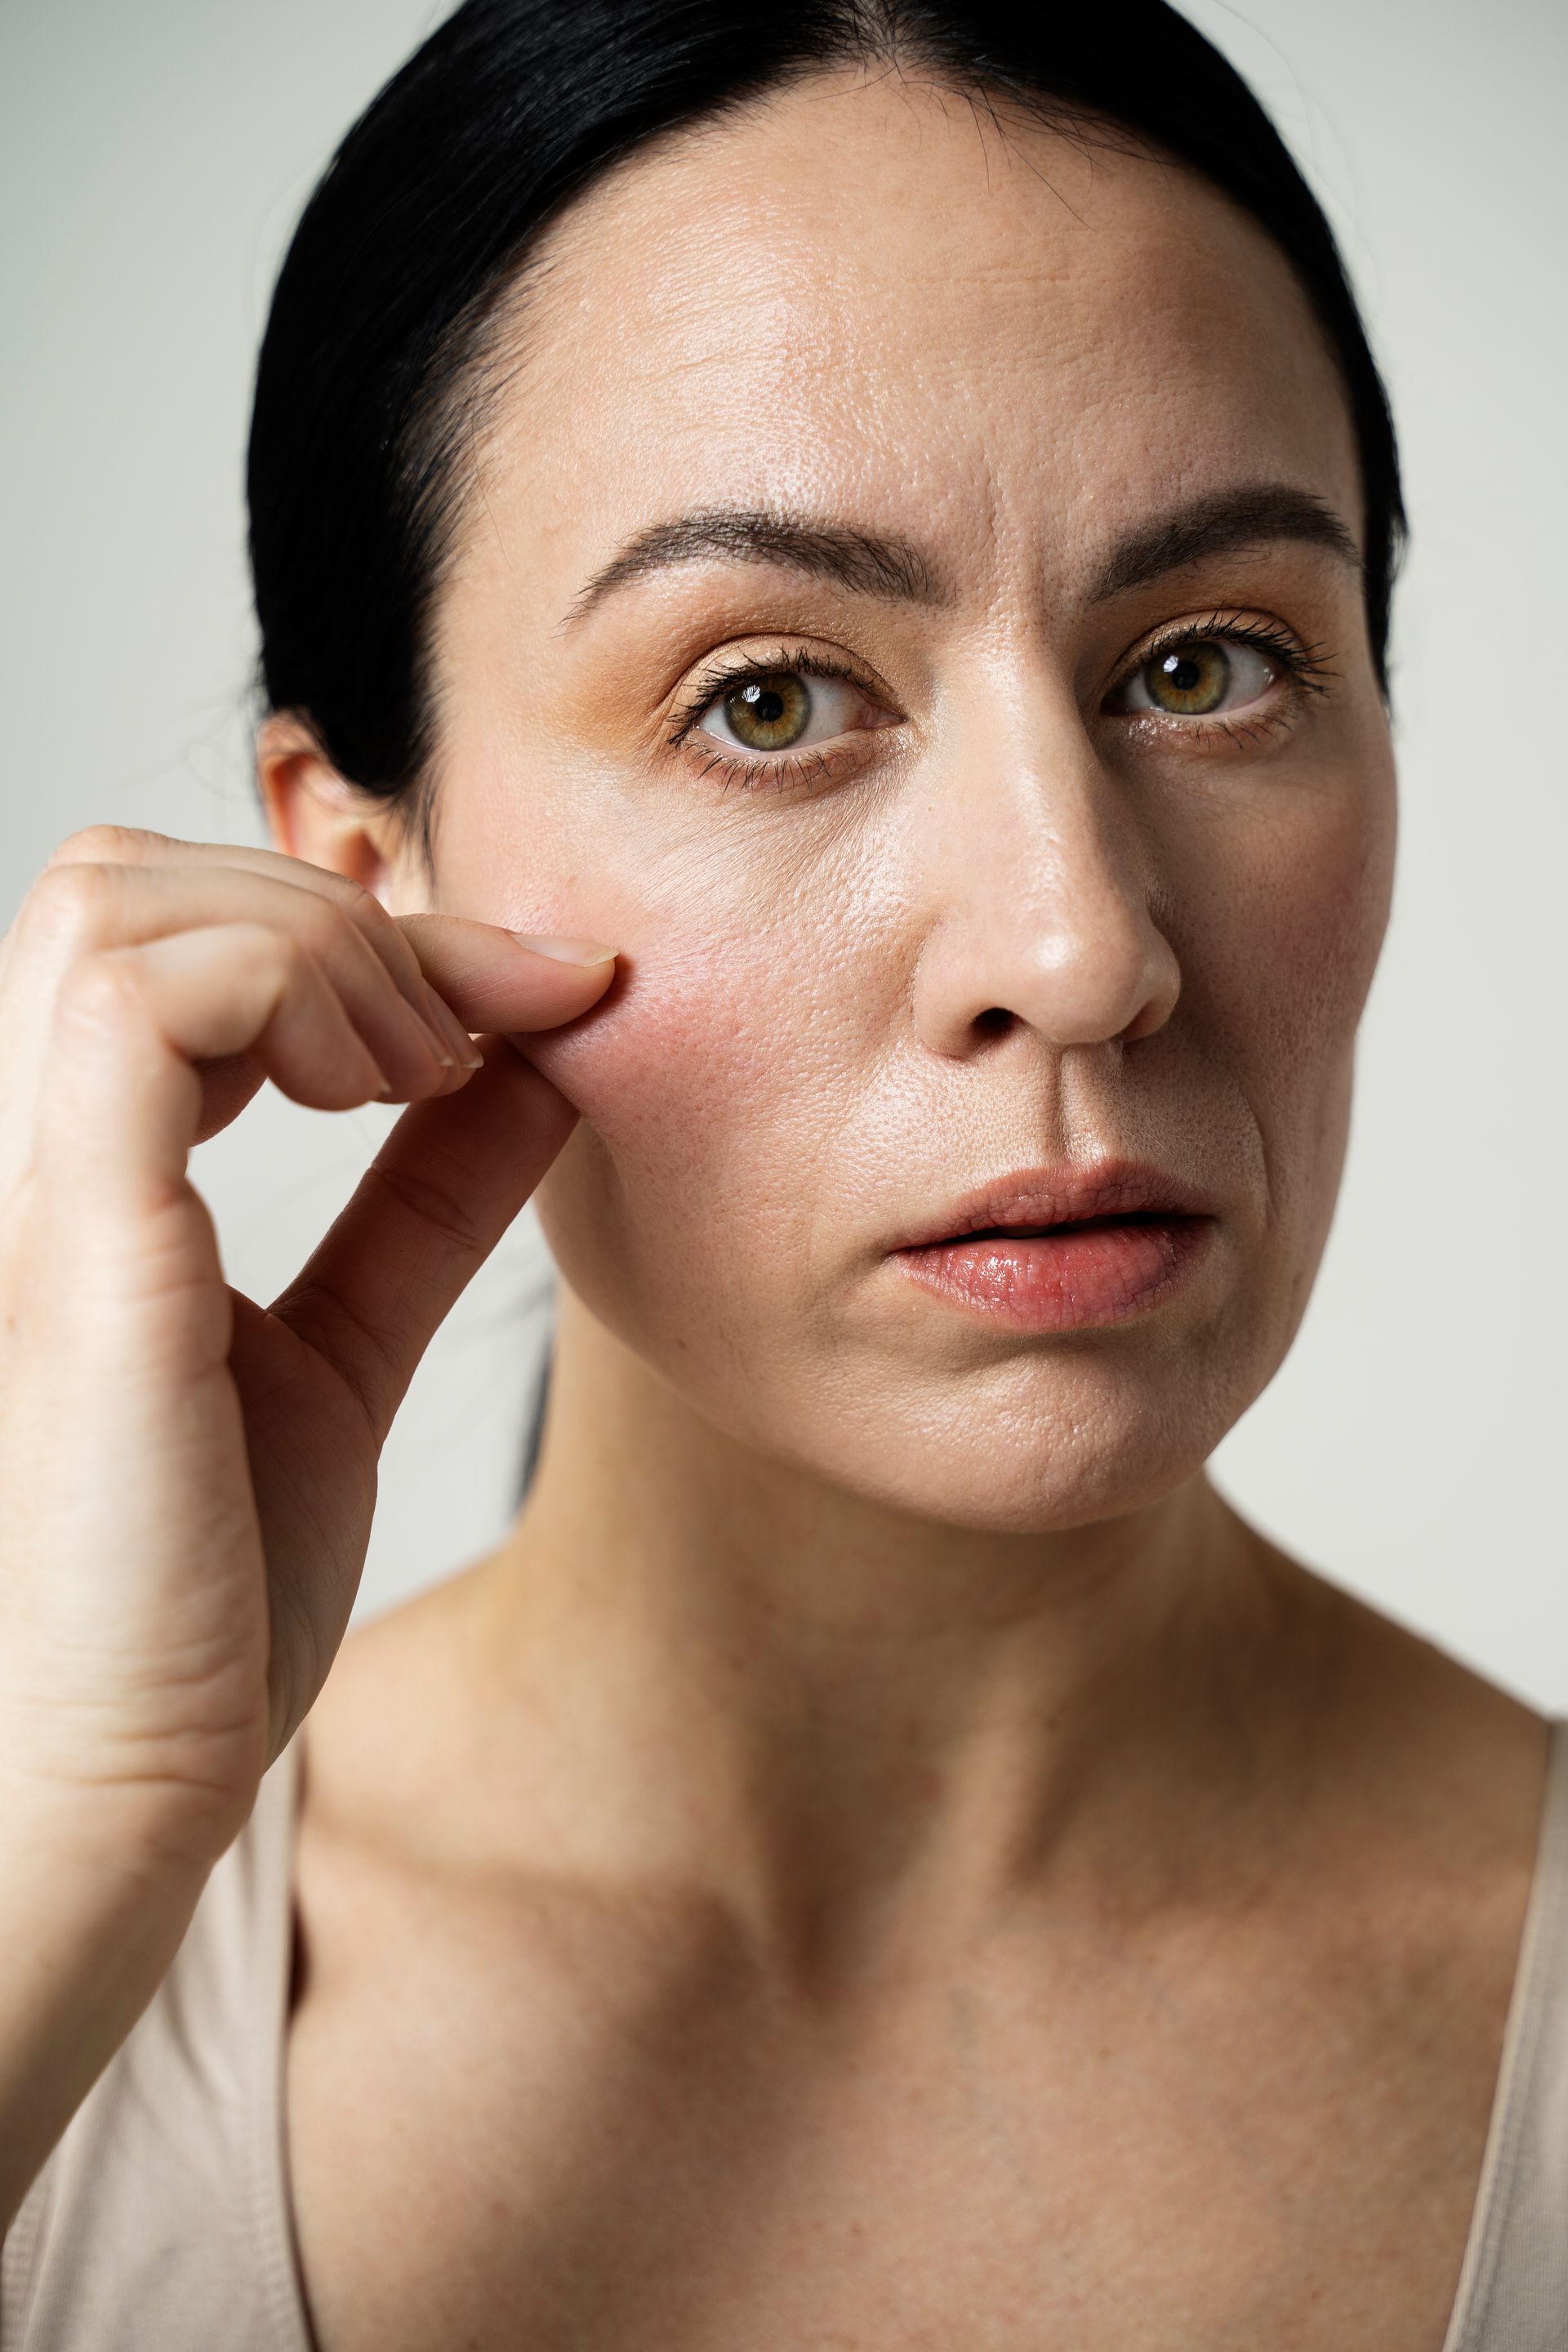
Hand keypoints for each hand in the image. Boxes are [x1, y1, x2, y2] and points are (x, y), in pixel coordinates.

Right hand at [0, 826, 613, 1875]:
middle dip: (343, 916)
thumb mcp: (342, 1352)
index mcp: (80, 1176)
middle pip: (129, 876)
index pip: (168, 933)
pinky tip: (390, 1091)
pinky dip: (292, 994)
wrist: (111, 1790)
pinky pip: (140, 1003)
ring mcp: (27, 1193)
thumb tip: (534, 1062)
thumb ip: (417, 1204)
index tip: (549, 986)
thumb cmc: (196, 1600)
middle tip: (466, 1037)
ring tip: (417, 1072)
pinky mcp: (72, 1252)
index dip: (370, 929)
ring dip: (321, 946)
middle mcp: (23, 1158)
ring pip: (121, 900)